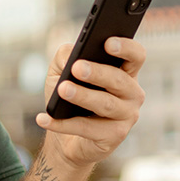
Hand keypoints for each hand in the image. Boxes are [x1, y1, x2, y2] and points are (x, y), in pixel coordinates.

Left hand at [35, 37, 145, 168]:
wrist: (66, 138)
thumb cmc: (68, 98)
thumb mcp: (61, 71)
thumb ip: (66, 56)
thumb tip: (70, 57)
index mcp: (125, 72)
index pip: (136, 55)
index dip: (126, 48)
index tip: (107, 43)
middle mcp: (132, 93)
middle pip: (119, 80)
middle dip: (98, 72)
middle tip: (77, 67)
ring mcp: (127, 116)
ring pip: (106, 104)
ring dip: (83, 96)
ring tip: (63, 89)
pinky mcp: (115, 137)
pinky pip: (87, 129)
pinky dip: (63, 124)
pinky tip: (43, 119)